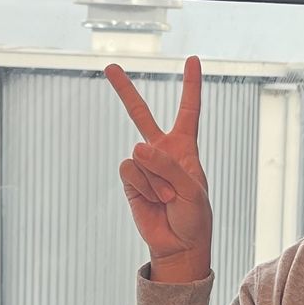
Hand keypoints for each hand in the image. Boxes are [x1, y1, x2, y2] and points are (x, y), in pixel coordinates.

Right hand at [107, 56, 212, 282]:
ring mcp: (143, 166)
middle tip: (110, 66)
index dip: (191, 85)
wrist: (178, 244)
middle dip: (125, 91)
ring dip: (156, 180)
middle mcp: (162, 152)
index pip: (189, 110)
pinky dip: (143, 187)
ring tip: (167, 198)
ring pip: (139, 156)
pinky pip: (130, 171)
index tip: (193, 59)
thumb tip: (136, 147)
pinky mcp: (130, 181)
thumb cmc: (194, 216)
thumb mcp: (192, 189)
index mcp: (185, 147)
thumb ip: (168, 165)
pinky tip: (153, 200)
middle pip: (141, 115)